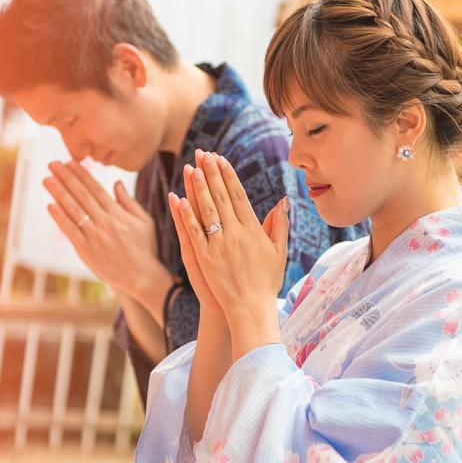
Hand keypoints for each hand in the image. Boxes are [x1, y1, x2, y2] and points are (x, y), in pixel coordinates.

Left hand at [44, 160, 163, 295]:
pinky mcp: (86, 250)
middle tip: (52, 164)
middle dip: (66, 177)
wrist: (141, 276)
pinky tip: (50, 205)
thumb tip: (117, 182)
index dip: (81, 174)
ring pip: (73, 210)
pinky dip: (60, 217)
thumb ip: (129, 201)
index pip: (95, 188)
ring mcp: (94, 235)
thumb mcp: (144, 221)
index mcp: (117, 213)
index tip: (70, 162)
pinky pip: (70, 230)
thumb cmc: (145, 248)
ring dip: (58, 193)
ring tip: (47, 179)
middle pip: (81, 195)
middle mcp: (104, 221)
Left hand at [175, 150, 288, 353]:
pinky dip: (186, 215)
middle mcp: (236, 235)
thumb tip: (283, 201)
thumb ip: (279, 225)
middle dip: (211, 174)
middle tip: (203, 153)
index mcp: (253, 231)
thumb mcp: (278, 252)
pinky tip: (178, 198)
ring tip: (191, 167)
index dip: (229, 176)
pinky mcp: (205, 258)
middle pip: (221, 198)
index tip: (221, 159)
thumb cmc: (266, 281)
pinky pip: (193, 232)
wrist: (250, 308)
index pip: (238, 197)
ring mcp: (219, 246)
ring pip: (207, 211)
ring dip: (198, 187)